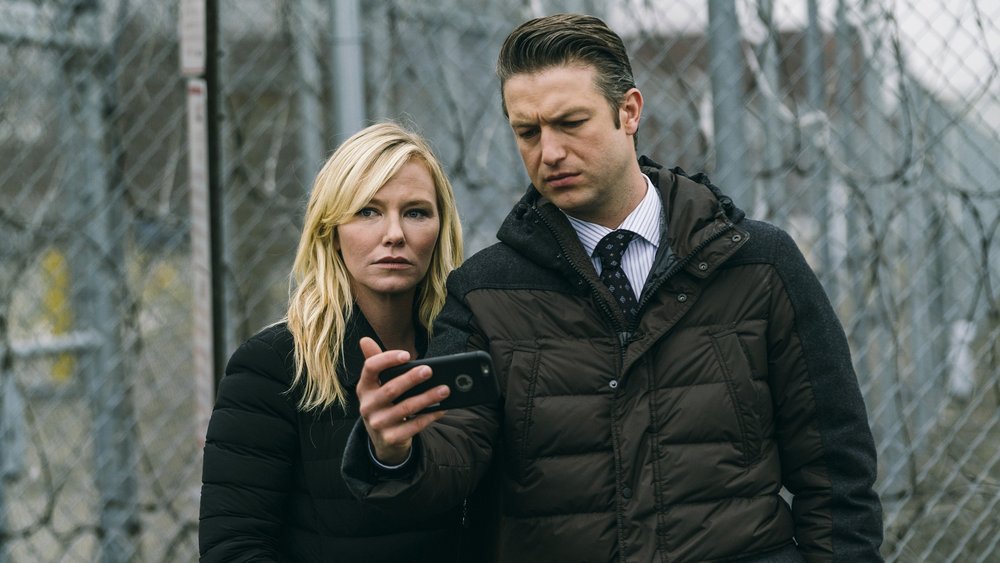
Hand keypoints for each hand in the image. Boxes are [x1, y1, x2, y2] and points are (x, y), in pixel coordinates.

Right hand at [356, 337, 450, 464]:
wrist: (382, 439)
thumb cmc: (384, 403)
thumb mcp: (376, 385)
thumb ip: (376, 362)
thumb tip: (365, 339)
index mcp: (364, 387)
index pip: (370, 368)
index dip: (387, 360)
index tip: (407, 355)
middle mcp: (367, 406)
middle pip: (391, 389)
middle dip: (411, 379)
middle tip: (430, 370)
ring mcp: (378, 423)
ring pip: (405, 409)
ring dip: (427, 398)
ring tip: (444, 389)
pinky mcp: (390, 438)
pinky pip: (413, 426)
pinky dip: (430, 416)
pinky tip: (442, 408)